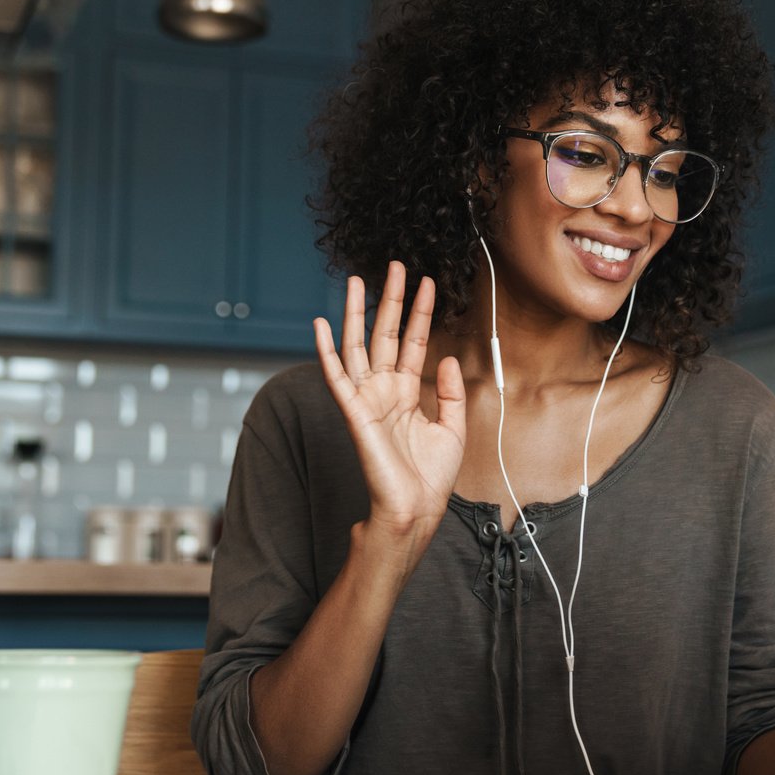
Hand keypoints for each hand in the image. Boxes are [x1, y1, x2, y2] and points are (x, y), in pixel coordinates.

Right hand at [314, 262, 465, 542]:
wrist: (415, 508)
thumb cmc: (430, 477)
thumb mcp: (453, 428)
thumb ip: (449, 392)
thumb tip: (446, 357)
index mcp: (407, 393)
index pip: (414, 342)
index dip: (422, 313)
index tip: (428, 284)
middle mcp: (384, 390)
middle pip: (385, 334)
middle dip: (391, 300)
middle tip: (394, 266)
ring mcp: (368, 399)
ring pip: (358, 346)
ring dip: (356, 313)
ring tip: (358, 281)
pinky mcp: (355, 412)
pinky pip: (336, 377)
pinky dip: (325, 351)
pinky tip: (321, 325)